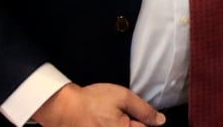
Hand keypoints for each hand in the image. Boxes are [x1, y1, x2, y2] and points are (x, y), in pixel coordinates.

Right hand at [32, 83, 164, 126]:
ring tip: (105, 117)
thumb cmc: (91, 101)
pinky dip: (109, 124)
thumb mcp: (123, 97)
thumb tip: (160, 121)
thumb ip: (144, 110)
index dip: (144, 121)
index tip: (135, 116)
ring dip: (119, 123)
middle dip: (131, 123)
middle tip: (115, 116)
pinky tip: (101, 121)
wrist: (62, 108)